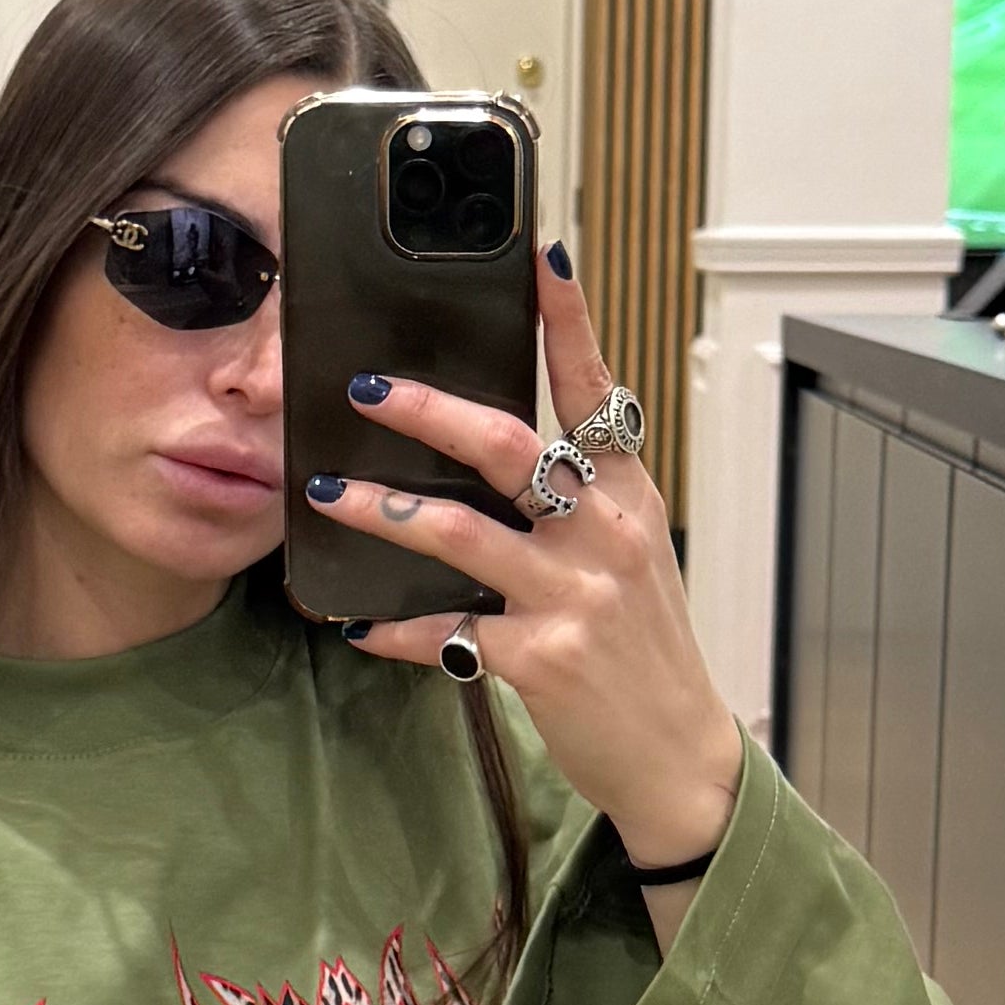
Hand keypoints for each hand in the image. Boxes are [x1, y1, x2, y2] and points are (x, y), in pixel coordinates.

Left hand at [318, 245, 747, 875]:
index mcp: (626, 492)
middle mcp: (604, 531)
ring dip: (380, 510)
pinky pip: (444, 629)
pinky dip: (394, 627)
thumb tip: (489, 444)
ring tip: (328, 492)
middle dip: (426, 410)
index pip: (594, 387)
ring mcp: (572, 593)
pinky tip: (358, 624)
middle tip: (366, 386)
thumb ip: (575, 497)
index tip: (541, 251)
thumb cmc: (640, 645)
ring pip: (455, 532)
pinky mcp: (540, 654)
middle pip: (504, 446)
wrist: (676, 754)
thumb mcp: (625, 554)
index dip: (567, 317)